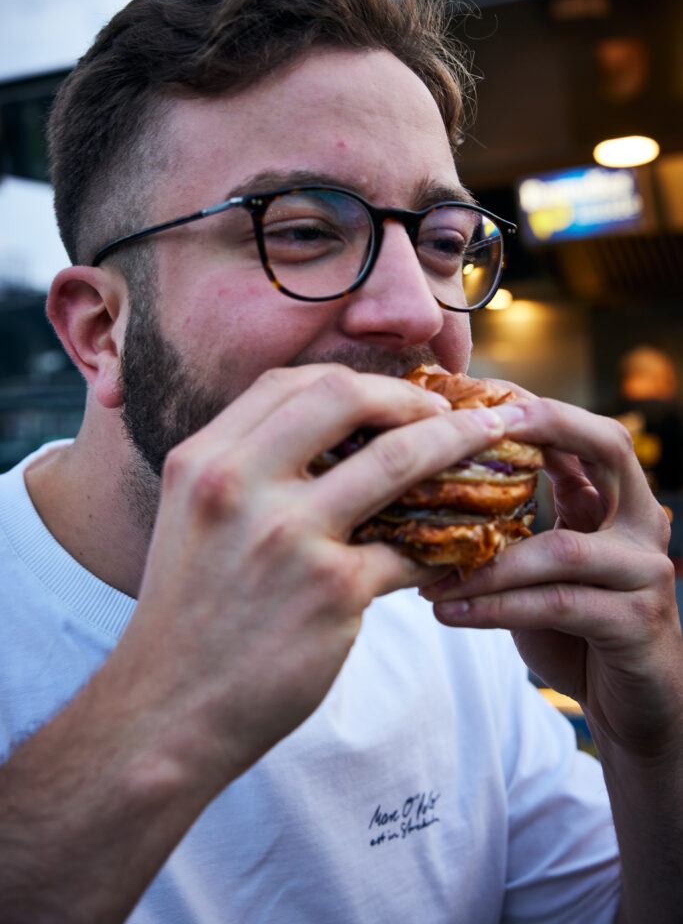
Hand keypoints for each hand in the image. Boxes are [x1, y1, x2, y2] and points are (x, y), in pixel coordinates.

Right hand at [116, 364, 514, 786]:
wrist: (167, 711)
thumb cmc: (187, 617)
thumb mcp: (192, 520)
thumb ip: (245, 472)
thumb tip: (329, 443)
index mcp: (202, 461)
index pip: (286, 382)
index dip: (349, 381)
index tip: (388, 396)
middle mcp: (238, 485)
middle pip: (343, 396)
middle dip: (408, 395)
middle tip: (446, 412)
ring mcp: (288, 536)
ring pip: (396, 458)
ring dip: (456, 442)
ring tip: (490, 441)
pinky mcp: (333, 590)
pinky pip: (410, 548)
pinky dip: (444, 540)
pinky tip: (461, 542)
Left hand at [420, 394, 682, 755]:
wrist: (634, 704)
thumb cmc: (576, 626)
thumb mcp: (546, 561)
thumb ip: (518, 520)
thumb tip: (434, 481)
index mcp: (618, 500)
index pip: (585, 430)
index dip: (532, 408)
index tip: (470, 398)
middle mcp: (641, 523)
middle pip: (608, 448)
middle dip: (543, 428)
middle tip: (470, 432)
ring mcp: (644, 572)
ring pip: (560, 548)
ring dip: (486, 560)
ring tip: (427, 571)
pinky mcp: (635, 623)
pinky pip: (555, 604)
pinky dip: (495, 606)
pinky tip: (447, 610)